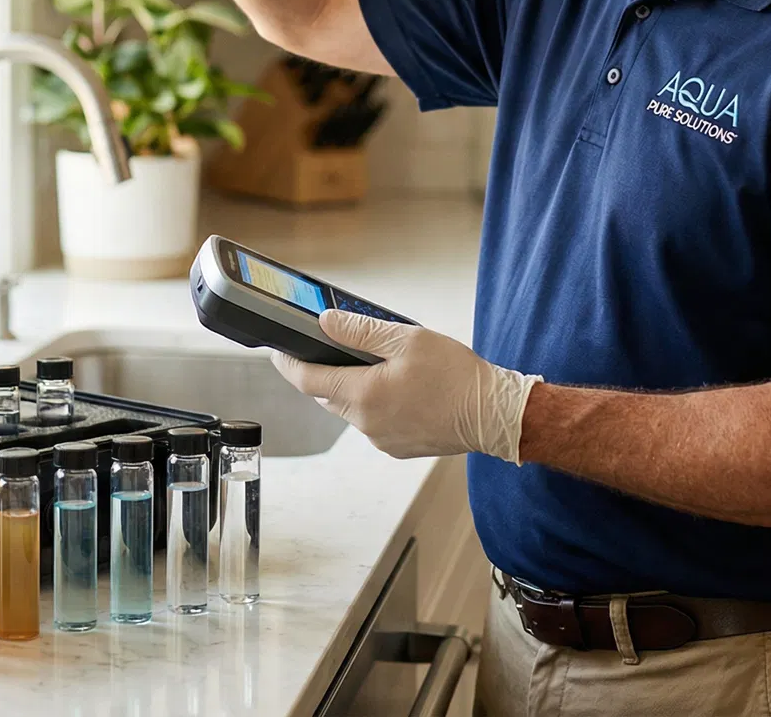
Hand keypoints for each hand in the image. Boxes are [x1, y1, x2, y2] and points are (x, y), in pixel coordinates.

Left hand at [271, 311, 540, 461]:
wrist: (493, 415)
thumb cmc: (455, 375)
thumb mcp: (407, 339)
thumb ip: (361, 331)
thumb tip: (324, 322)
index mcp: (363, 394)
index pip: (307, 380)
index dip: (288, 364)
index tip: (278, 351)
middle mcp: (365, 422)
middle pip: (326, 396)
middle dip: (322, 373)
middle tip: (330, 348)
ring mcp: (380, 439)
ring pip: (349, 410)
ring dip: (351, 389)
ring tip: (373, 364)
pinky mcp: (396, 447)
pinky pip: (371, 423)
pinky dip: (373, 404)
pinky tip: (396, 388)